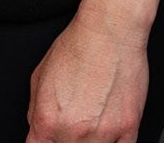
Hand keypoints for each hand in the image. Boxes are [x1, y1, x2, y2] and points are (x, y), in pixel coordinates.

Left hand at [26, 8, 149, 142]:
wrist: (110, 30)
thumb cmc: (78, 46)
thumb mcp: (39, 77)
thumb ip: (35, 111)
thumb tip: (39, 127)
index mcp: (47, 122)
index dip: (47, 142)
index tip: (53, 137)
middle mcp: (73, 131)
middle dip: (67, 138)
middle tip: (76, 120)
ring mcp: (102, 132)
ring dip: (91, 141)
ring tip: (94, 121)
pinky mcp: (128, 126)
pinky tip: (111, 133)